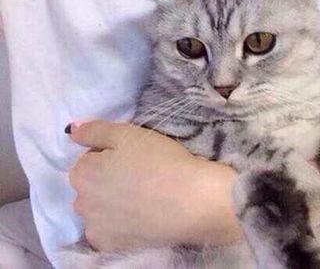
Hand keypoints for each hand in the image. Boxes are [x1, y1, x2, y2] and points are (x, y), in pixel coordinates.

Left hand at [67, 120, 240, 251]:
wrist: (190, 200)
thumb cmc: (159, 160)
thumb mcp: (128, 133)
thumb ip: (95, 130)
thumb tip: (72, 130)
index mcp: (82, 172)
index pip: (88, 158)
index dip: (110, 154)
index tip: (133, 156)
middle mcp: (80, 202)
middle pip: (89, 185)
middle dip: (105, 178)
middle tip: (138, 173)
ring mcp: (94, 227)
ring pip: (97, 209)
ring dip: (109, 202)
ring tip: (140, 195)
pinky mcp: (110, 245)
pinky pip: (106, 230)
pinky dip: (117, 224)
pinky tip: (138, 215)